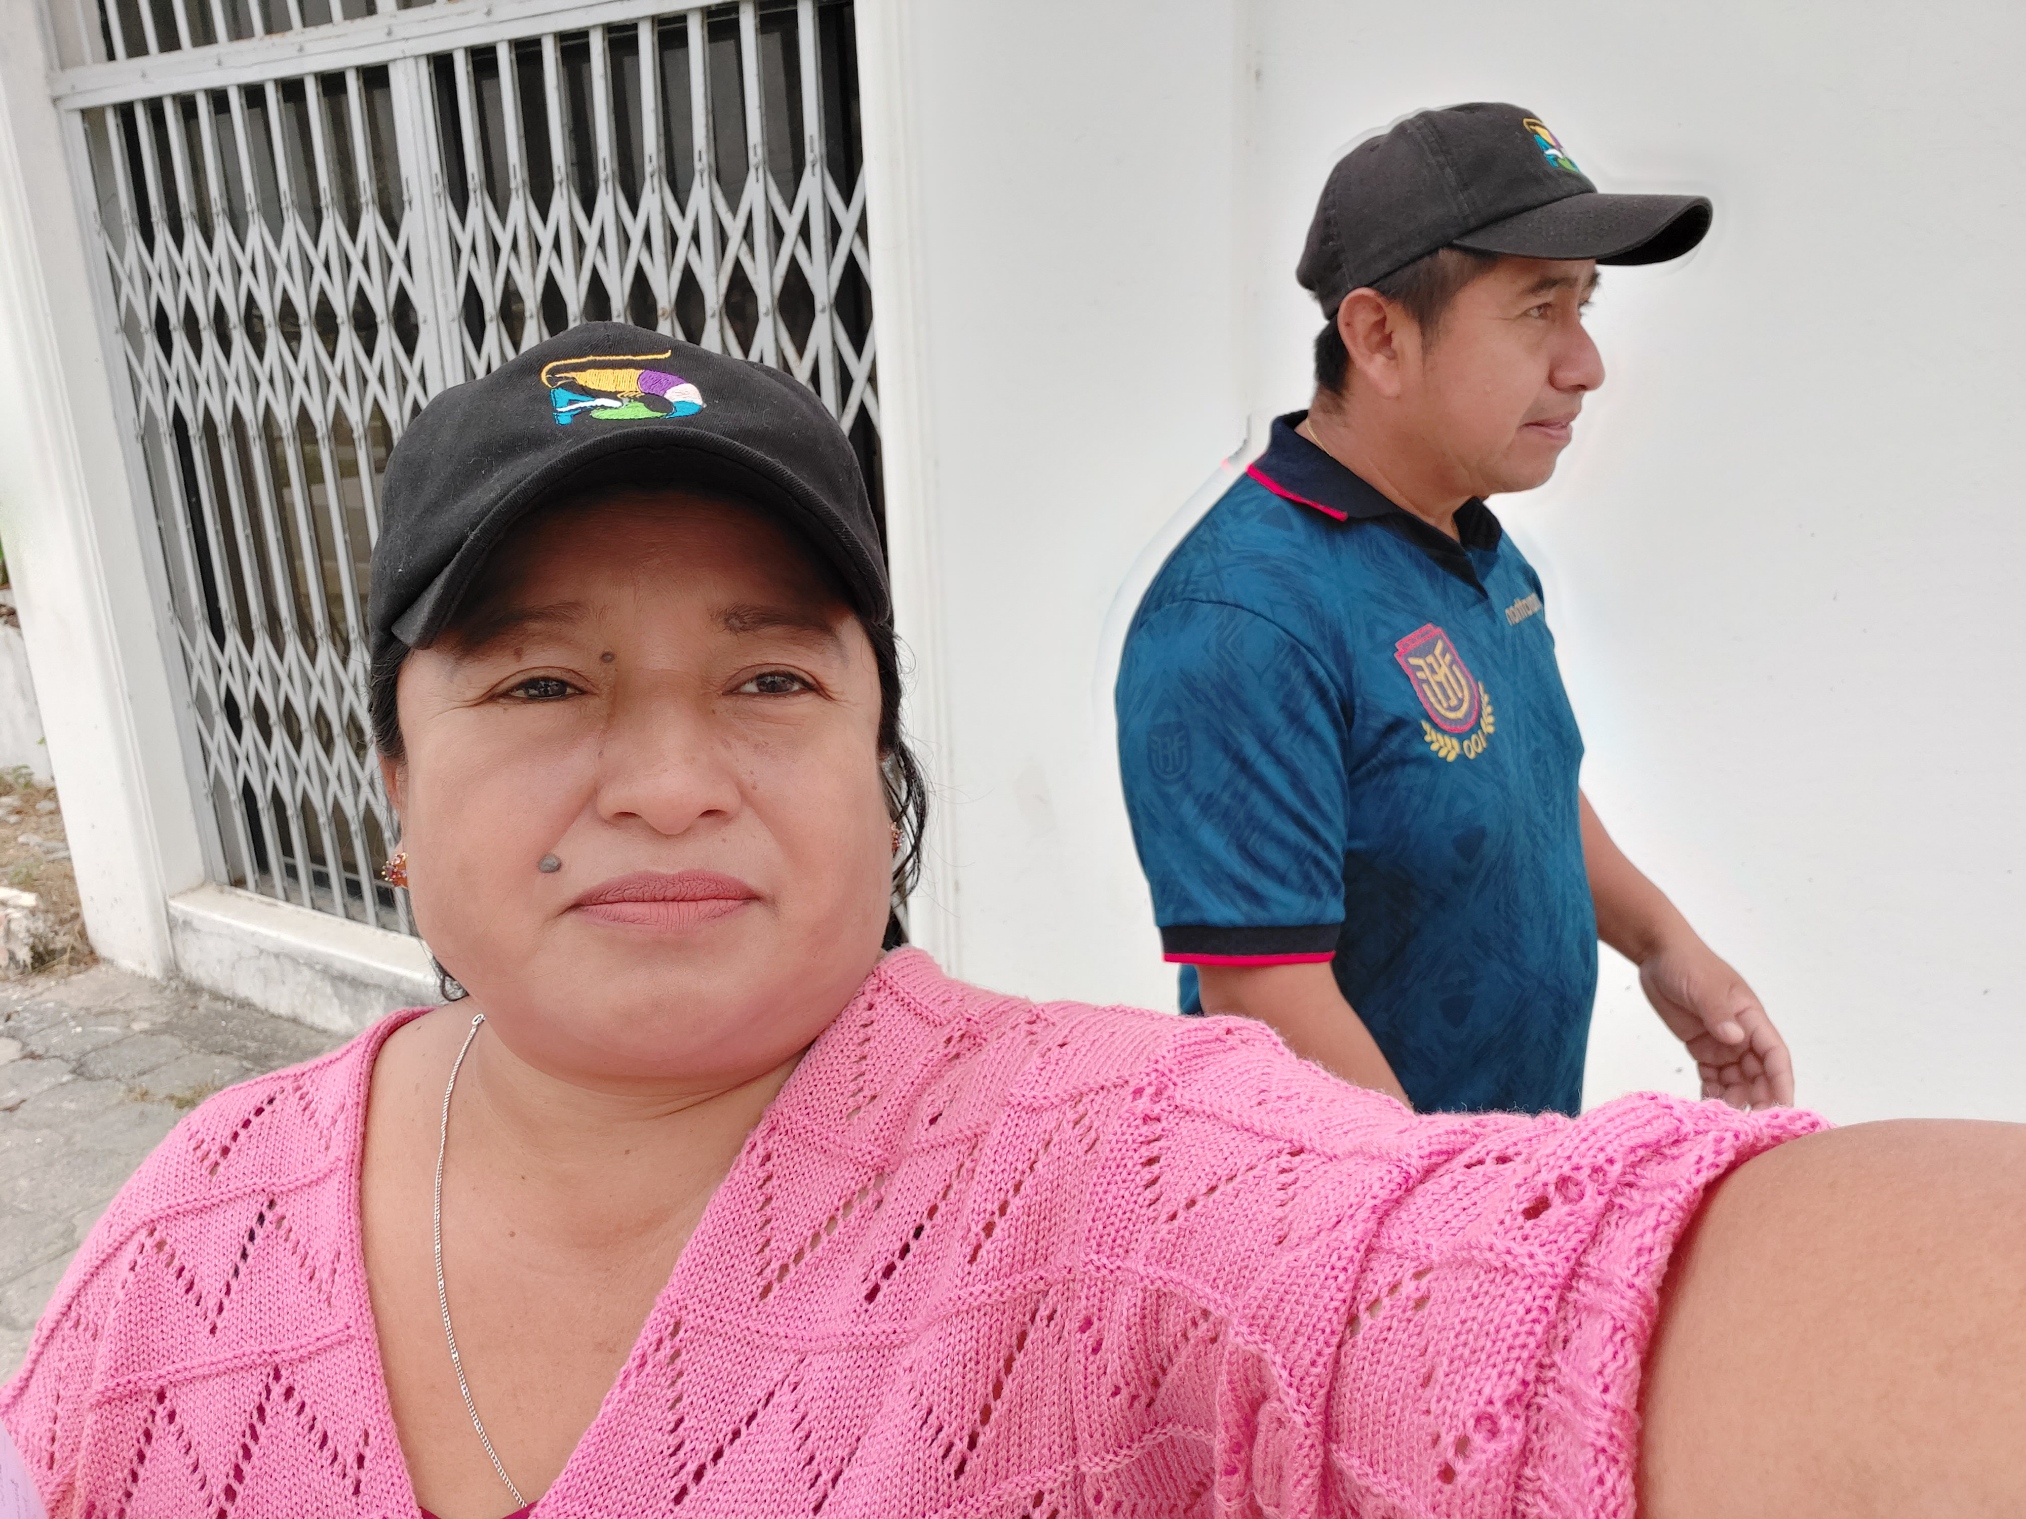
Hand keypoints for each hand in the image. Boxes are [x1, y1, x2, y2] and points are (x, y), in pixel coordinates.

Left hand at [1638, 936, 1792, 1109]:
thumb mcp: (1704, 986)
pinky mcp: (1702, 1049)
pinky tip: (1707, 1111)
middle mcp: (1742, 1035)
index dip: (1781, 1082)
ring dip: (1734, 1101)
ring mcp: (1722, 1044)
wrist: (1657, 955)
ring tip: (1725, 1122)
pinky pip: (1713, 1078)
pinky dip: (1713, 1094)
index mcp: (1751, 1018)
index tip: (1783, 1108)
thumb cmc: (1687, 963)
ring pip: (1737, 1081)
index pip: (1775, 1055)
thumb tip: (1735, 1038)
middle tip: (1749, 1126)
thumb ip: (1718, 1012)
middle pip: (1759, 1075)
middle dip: (1758, 1100)